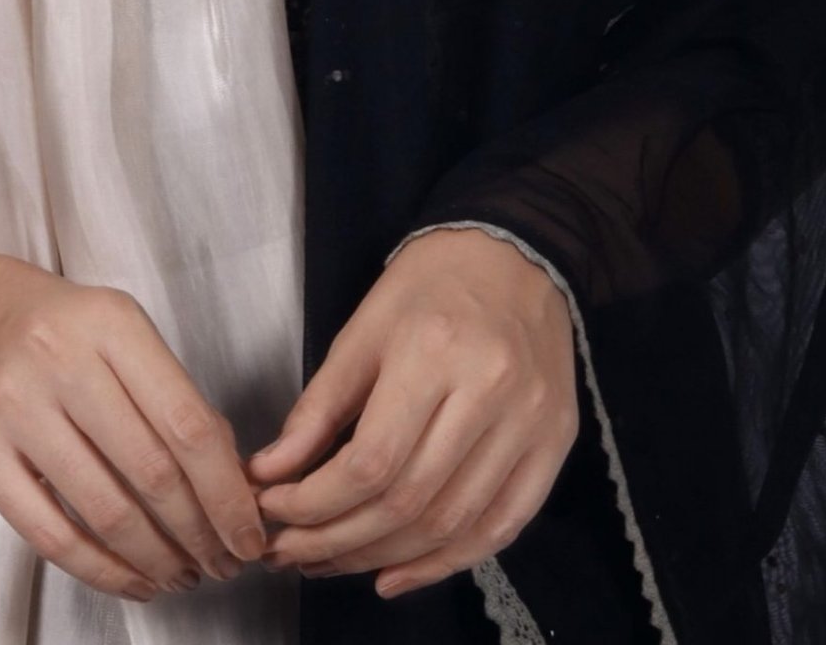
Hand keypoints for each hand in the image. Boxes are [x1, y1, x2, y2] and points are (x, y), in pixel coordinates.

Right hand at [0, 245, 264, 600]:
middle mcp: (59, 360)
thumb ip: (170, 392)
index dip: (226, 491)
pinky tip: (134, 580)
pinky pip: (51, 535)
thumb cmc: (53, 325)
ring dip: (157, 558)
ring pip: (105, 511)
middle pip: (151, 472)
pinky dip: (102, 570)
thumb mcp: (118, 328)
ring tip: (184, 574)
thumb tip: (227, 478)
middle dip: (200, 532)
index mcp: (109, 323)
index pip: (186, 422)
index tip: (249, 530)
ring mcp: (13, 408)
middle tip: (224, 562)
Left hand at [243, 227, 577, 598]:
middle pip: (408, 501)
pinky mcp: (555, 444)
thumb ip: (317, 407)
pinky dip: (448, 562)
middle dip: (339, 541)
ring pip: (451, 523)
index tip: (273, 515)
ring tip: (333, 564)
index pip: (370, 461)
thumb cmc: (430, 283)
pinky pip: (502, 527)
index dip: (315, 504)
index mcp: (432, 351)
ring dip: (384, 558)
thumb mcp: (362, 329)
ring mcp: (531, 423)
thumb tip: (270, 473)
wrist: (516, 252)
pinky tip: (398, 573)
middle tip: (293, 554)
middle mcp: (490, 391)